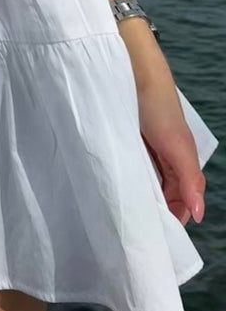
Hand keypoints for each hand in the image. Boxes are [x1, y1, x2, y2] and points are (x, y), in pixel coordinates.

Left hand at [135, 68, 205, 226]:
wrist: (130, 71)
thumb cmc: (157, 106)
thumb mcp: (177, 145)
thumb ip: (189, 179)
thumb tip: (199, 213)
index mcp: (180, 161)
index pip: (180, 202)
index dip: (173, 219)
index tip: (157, 239)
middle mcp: (162, 159)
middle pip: (162, 196)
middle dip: (152, 212)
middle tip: (133, 231)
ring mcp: (142, 151)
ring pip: (143, 184)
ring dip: (136, 198)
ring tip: (121, 215)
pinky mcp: (122, 142)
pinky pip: (126, 169)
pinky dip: (122, 180)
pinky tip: (111, 189)